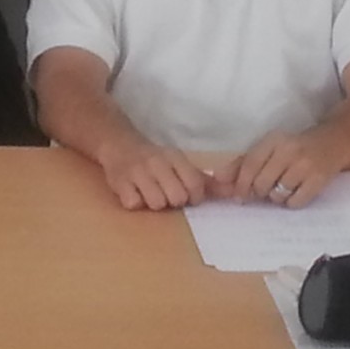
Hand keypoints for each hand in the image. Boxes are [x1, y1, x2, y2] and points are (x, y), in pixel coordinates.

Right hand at [95, 132, 214, 210]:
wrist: (118, 144)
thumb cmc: (154, 160)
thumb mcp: (179, 164)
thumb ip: (204, 181)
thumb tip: (231, 193)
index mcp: (175, 157)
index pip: (196, 184)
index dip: (194, 197)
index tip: (186, 195)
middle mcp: (157, 162)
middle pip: (177, 198)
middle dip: (173, 202)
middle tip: (165, 193)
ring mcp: (137, 171)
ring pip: (157, 204)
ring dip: (153, 203)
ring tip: (148, 193)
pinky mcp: (119, 182)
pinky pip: (134, 204)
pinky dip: (134, 202)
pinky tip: (133, 192)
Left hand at [221, 129, 342, 208]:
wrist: (333, 142)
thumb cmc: (295, 147)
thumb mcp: (270, 148)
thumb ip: (242, 163)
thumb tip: (217, 178)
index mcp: (273, 140)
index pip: (249, 165)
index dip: (241, 184)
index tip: (238, 196)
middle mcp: (288, 151)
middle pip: (261, 184)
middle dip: (260, 191)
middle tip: (267, 188)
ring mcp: (305, 166)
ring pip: (277, 195)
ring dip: (277, 197)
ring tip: (284, 186)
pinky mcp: (318, 180)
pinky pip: (295, 202)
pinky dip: (292, 202)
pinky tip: (296, 191)